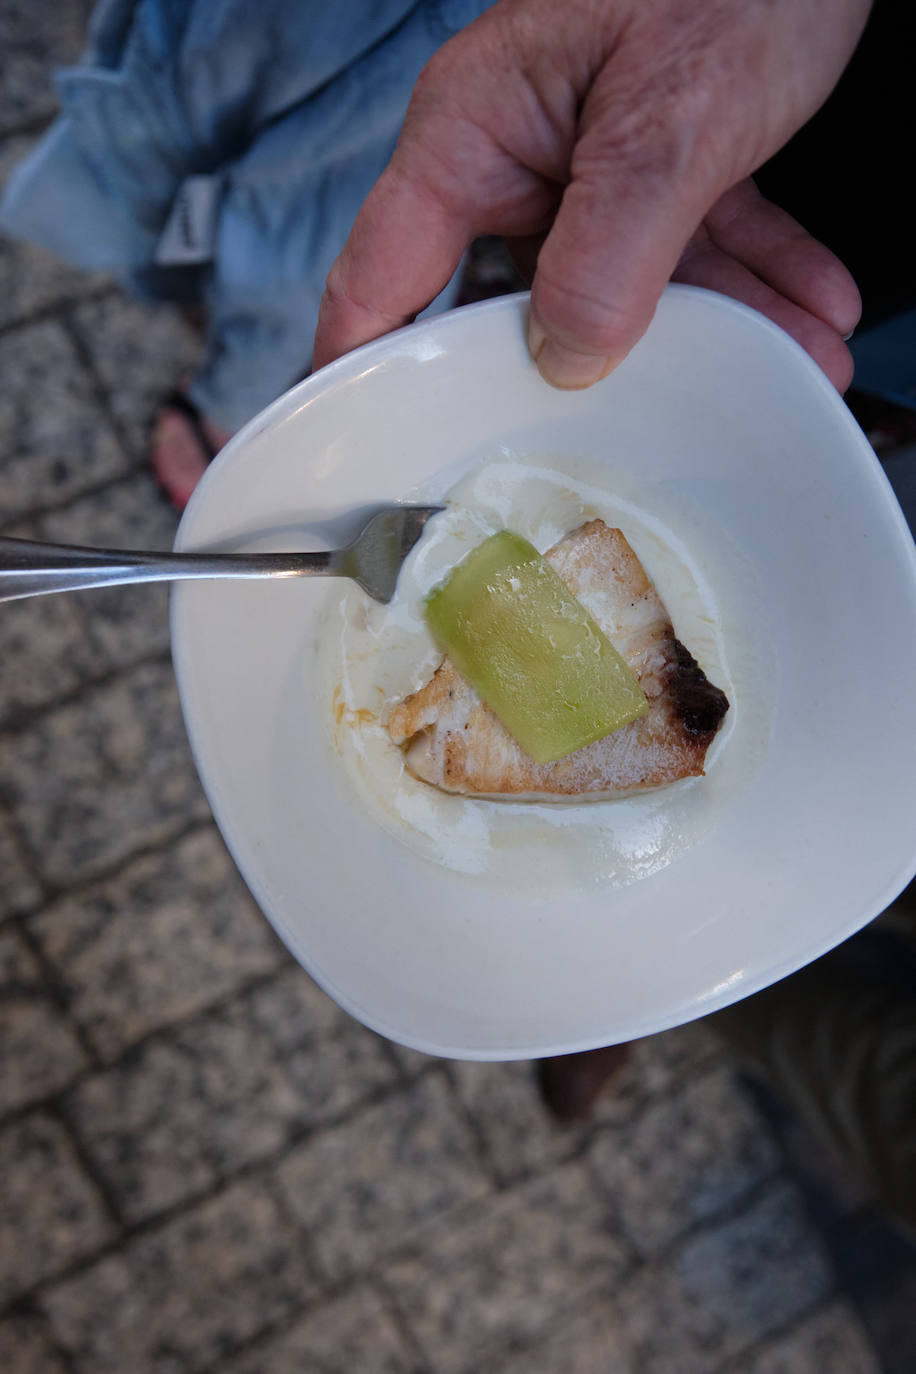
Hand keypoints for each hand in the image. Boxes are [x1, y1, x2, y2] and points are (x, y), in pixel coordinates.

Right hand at [313, 0, 870, 390]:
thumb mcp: (672, 114)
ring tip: (789, 368)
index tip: (374, 458)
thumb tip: (566, 357)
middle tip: (634, 438)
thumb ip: (613, 245)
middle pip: (523, 304)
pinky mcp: (666, 161)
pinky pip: (700, 245)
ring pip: (634, 283)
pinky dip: (759, 279)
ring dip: (721, 329)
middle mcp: (522, 152)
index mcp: (474, 130)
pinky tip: (811, 314)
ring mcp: (593, 162)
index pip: (383, 276)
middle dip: (599, 370)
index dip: (366, 372)